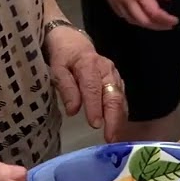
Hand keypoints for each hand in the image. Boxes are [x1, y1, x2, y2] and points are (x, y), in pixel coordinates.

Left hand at [45, 25, 127, 141]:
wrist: (74, 42)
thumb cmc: (63, 57)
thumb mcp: (57, 68)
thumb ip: (66, 88)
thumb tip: (73, 111)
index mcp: (89, 65)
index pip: (93, 88)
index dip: (95, 107)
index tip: (95, 125)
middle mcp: (106, 70)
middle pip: (113, 96)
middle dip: (114, 118)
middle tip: (111, 138)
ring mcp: (115, 75)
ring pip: (120, 99)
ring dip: (120, 119)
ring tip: (116, 137)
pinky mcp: (118, 81)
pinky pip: (122, 99)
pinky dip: (121, 114)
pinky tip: (119, 127)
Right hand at [93, 0, 176, 29]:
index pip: (154, 12)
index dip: (165, 20)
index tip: (174, 21)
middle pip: (143, 21)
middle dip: (157, 26)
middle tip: (167, 25)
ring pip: (131, 20)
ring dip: (144, 24)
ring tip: (155, 23)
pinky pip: (120, 14)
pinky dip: (131, 18)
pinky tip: (139, 16)